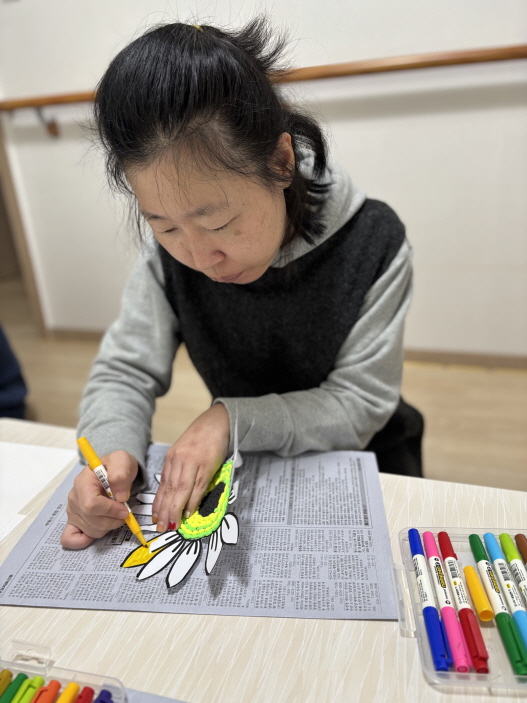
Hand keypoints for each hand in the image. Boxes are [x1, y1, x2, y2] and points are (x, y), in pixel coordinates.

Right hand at [60, 450, 138, 548]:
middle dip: (113, 520)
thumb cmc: (116, 466)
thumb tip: (120, 497)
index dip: (110, 510)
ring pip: (90, 530)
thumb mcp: (122, 461)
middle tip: (124, 512)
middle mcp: (74, 497)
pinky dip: (83, 540)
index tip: (125, 508)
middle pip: (91, 520)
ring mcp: (72, 510)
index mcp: (83, 482)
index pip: (91, 505)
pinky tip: (99, 529)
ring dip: (108, 526)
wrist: (113, 469)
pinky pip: (69, 538)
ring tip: (114, 513)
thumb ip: (121, 475)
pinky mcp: (74, 521)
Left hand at [152, 404, 229, 532]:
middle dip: (165, 510)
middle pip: (170, 489)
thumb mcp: (185, 451)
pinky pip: (197, 486)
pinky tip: (189, 512)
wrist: (217, 422)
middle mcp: (179, 460)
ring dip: (176, 509)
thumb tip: (177, 492)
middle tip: (162, 527)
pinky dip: (192, 501)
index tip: (155, 517)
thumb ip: (180, 468)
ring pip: (181, 490)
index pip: (163, 484)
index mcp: (172, 458)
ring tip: (173, 525)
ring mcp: (192, 462)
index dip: (159, 503)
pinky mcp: (206, 464)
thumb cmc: (202, 438)